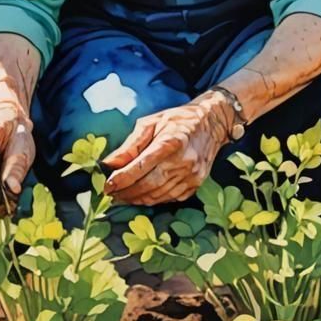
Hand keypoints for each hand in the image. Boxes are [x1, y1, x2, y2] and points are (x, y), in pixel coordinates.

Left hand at [102, 93, 233, 204]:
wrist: (212, 123)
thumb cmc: (177, 120)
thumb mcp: (151, 123)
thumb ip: (130, 145)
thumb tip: (109, 163)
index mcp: (170, 142)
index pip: (141, 166)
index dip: (122, 179)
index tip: (107, 185)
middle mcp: (183, 161)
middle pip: (149, 185)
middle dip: (126, 193)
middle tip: (110, 194)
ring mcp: (192, 175)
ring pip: (158, 195)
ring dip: (137, 199)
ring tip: (122, 197)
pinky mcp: (196, 184)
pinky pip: (170, 198)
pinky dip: (153, 200)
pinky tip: (141, 196)